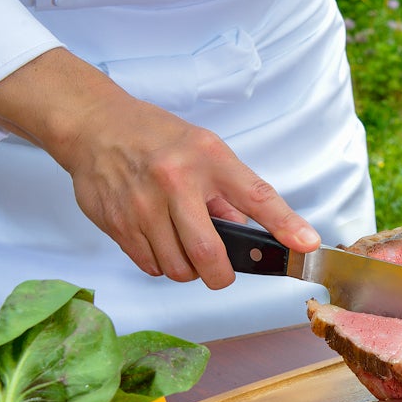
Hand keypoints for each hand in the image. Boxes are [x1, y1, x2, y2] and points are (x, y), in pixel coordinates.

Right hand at [0, 48, 320, 287]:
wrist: (94, 126)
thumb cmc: (156, 138)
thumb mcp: (205, 151)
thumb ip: (230, 193)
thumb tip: (250, 237)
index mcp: (208, 159)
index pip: (257, 196)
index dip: (285, 225)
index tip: (307, 245)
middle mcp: (175, 181)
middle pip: (208, 254)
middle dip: (220, 275)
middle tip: (221, 271)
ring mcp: (142, 204)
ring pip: (177, 268)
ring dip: (188, 270)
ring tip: (184, 247)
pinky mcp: (117, 222)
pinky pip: (150, 265)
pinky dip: (161, 264)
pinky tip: (159, 241)